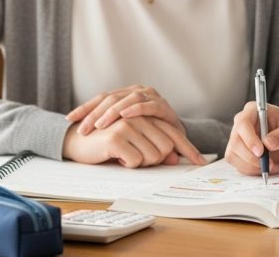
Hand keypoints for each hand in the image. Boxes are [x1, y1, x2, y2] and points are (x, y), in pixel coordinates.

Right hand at [62, 115, 206, 166]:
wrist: (76, 140)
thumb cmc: (108, 143)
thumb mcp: (135, 144)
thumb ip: (156, 149)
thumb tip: (175, 159)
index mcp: (148, 114)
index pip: (174, 135)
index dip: (188, 150)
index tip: (201, 163)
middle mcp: (141, 115)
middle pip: (166, 149)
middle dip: (152, 160)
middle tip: (133, 156)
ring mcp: (129, 123)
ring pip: (153, 156)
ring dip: (137, 162)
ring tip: (123, 154)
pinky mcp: (117, 135)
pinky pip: (136, 161)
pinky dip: (126, 164)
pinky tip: (114, 155)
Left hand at [66, 85, 180, 136]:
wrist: (176, 139)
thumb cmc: (146, 135)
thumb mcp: (123, 130)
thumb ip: (107, 128)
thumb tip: (75, 132)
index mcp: (124, 95)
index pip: (101, 98)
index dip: (85, 108)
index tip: (69, 119)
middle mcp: (136, 92)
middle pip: (111, 98)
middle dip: (94, 114)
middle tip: (83, 129)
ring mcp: (150, 97)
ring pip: (127, 99)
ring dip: (112, 112)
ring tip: (100, 125)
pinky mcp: (163, 106)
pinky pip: (148, 105)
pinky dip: (136, 109)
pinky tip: (125, 116)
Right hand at [224, 103, 278, 175]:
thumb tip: (268, 144)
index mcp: (252, 111)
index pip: (243, 124)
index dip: (249, 139)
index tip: (260, 152)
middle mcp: (242, 124)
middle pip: (236, 143)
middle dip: (251, 158)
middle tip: (270, 164)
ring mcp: (239, 139)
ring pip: (234, 156)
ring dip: (252, 166)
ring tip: (273, 166)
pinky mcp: (240, 153)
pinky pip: (239, 165)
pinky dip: (252, 170)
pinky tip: (268, 168)